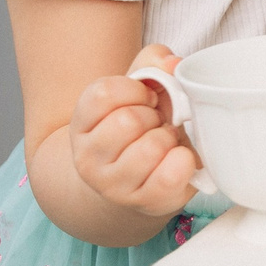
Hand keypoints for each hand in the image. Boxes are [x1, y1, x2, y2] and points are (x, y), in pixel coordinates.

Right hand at [67, 44, 199, 219]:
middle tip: (155, 124)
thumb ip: (154, 62)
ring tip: (164, 143)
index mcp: (82, 123)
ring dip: (168, 138)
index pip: (103, 94)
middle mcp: (88, 158)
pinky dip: (183, 161)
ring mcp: (112, 185)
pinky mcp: (143, 202)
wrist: (134, 181)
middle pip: (128, 120)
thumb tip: (173, 63)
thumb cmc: (140, 128)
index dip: (136, 89)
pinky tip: (176, 159)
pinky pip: (170, 175)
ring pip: (150, 147)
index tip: (145, 98)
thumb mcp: (139, 89)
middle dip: (153, 116)